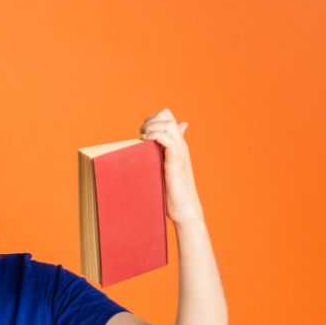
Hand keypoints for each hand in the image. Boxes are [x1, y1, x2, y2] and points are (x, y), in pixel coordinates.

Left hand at [141, 108, 202, 225]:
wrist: (184, 209)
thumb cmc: (171, 192)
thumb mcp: (162, 170)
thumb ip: (157, 160)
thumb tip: (147, 153)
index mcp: (176, 144)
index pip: (167, 117)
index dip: (152, 119)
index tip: (142, 133)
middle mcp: (180, 145)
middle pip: (167, 115)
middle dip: (149, 120)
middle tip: (141, 135)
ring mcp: (179, 152)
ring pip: (168, 124)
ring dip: (151, 126)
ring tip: (142, 138)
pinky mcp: (176, 162)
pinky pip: (168, 140)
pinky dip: (155, 136)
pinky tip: (145, 142)